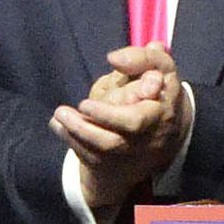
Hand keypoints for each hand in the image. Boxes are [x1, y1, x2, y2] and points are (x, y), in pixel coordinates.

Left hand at [52, 44, 188, 211]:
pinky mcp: (117, 165)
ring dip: (81, 129)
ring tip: (60, 114)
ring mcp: (136, 150)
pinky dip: (72, 141)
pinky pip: (93, 157)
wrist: (161, 143)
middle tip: (83, 104)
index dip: (142, 74)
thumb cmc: (153, 99)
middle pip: (134, 123)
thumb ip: (142, 59)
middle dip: (106, 114)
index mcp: (164, 99)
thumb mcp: (157, 74)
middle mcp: (154, 126)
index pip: (159, 83)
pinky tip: (58, 126)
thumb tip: (114, 58)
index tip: (114, 61)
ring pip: (109, 143)